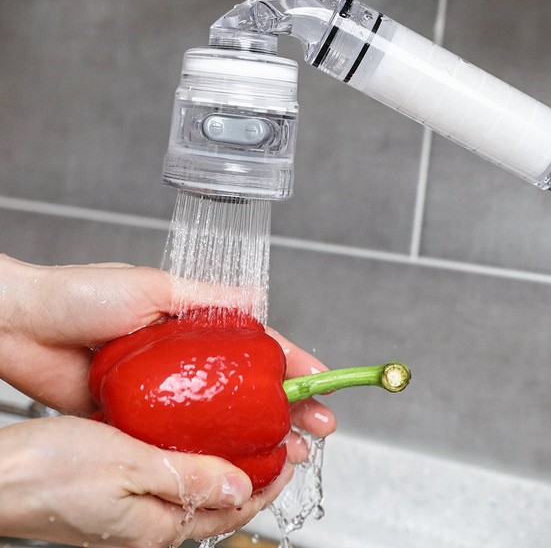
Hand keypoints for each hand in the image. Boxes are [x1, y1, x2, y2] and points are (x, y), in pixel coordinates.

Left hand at [0, 255, 335, 443]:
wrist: (23, 327)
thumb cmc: (81, 296)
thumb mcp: (152, 286)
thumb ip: (205, 297)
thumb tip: (256, 298)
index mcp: (193, 324)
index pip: (254, 343)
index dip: (292, 360)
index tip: (321, 378)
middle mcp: (186, 361)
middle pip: (247, 387)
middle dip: (288, 407)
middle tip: (317, 428)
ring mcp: (166, 394)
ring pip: (222, 419)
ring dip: (257, 436)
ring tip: (290, 452)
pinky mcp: (141, 419)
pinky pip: (183, 439)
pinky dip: (211, 452)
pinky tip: (234, 464)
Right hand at [0, 416, 291, 546]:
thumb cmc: (50, 472)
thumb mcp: (128, 467)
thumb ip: (188, 478)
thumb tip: (242, 488)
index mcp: (159, 525)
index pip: (234, 508)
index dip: (268, 481)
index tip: (290, 455)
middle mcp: (151, 525)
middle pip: (220, 500)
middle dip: (253, 472)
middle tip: (277, 441)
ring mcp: (136, 512)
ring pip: (198, 487)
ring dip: (225, 462)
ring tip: (244, 434)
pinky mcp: (120, 496)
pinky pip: (172, 477)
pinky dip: (193, 457)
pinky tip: (192, 435)